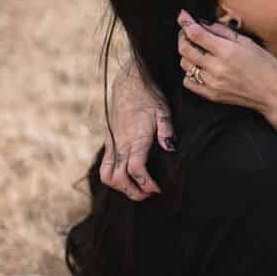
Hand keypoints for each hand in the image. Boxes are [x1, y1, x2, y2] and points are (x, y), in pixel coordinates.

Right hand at [100, 62, 172, 201]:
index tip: (157, 189)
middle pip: (118, 178)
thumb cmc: (149, 96)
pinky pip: (105, 165)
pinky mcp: (108, 140)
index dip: (146, 184)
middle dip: (133, 191)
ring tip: (137, 188)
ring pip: (107, 175)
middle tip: (148, 193)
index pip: (136, 170)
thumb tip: (171, 148)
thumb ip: (167, 131)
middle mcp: (120, 143)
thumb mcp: (163, 111)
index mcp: (135, 138)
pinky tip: (128, 176)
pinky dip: (114, 176)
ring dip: (120, 187)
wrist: (129, 81)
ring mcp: (112, 142)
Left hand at [177, 13, 276, 121]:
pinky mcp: (212, 95)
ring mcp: (212, 83)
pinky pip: (188, 82)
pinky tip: (199, 68)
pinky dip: (189, 73)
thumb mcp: (247, 42)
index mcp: (226, 51)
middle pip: (184, 48)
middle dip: (183, 36)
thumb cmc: (265, 66)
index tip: (183, 16)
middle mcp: (216, 67)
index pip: (195, 33)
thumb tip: (204, 24)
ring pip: (184, 64)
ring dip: (187, 55)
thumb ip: (223, 32)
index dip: (185, 22)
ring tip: (197, 50)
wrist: (273, 94)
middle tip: (187, 32)